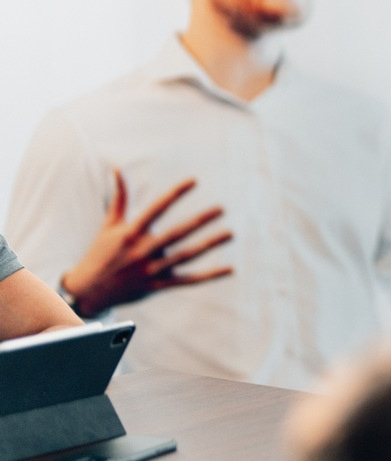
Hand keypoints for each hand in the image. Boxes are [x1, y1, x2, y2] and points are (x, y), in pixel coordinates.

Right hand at [62, 170, 233, 316]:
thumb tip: (117, 169)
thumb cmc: (101, 252)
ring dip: (209, 245)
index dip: (175, 194)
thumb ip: (120, 197)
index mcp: (131, 233)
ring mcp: (151, 270)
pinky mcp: (157, 286)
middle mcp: (142, 251)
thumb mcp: (110, 224)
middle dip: (199, 221)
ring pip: (185, 256)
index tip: (195, 180)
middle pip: (175, 234)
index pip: (157, 208)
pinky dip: (209, 276)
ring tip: (230, 233)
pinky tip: (230, 269)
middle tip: (222, 208)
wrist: (89, 291)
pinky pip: (188, 280)